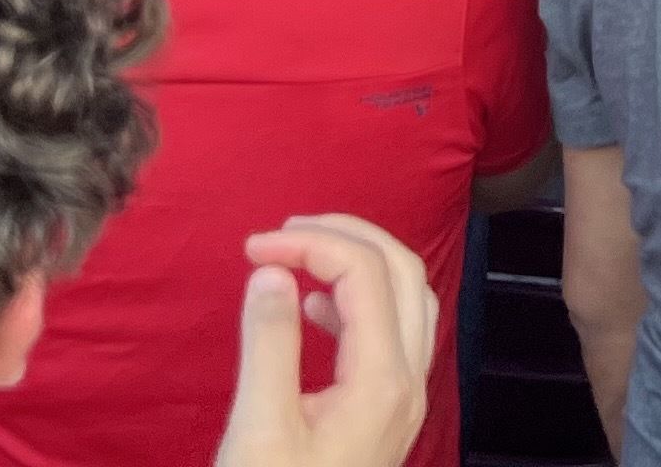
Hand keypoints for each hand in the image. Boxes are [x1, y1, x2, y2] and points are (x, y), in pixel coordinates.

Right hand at [220, 216, 434, 466]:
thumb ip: (270, 343)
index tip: (252, 247)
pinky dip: (360, 302)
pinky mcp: (387, 416)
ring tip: (297, 257)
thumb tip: (274, 268)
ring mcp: (404, 401)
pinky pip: (395, 333)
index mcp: (382, 380)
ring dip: (360, 264)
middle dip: (347, 235)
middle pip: (403, 271)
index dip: (311, 242)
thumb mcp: (258, 429)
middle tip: (284, 231)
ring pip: (408, 299)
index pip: (364, 272)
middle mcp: (408, 383)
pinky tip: (313, 312)